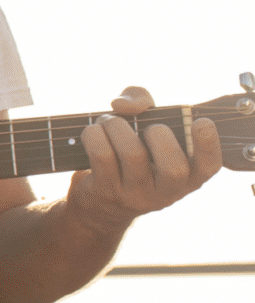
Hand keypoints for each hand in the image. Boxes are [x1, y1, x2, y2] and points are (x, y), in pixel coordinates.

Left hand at [65, 86, 224, 231]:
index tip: (201, 122)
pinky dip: (95, 134)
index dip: (208, 145)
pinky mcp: (106, 192)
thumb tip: (126, 105)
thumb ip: (142, 101)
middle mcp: (166, 192)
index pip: (208, 167)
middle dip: (158, 134)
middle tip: (146, 126)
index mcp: (187, 177)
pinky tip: (93, 131)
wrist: (98, 201)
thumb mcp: (144, 126)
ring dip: (117, 126)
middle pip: (173, 167)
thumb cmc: (129, 152)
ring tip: (109, 121)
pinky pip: (102, 156)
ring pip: (133, 154)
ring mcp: (136, 195)